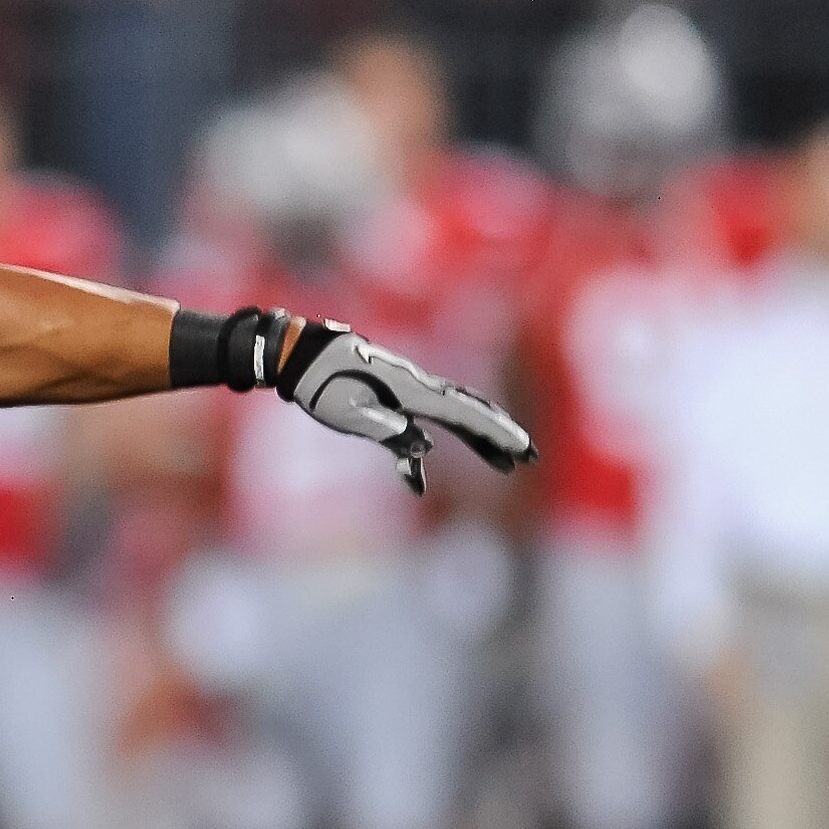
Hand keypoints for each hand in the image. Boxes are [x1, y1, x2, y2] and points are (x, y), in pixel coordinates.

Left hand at [273, 317, 533, 494]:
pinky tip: (421, 473)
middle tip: (531, 458)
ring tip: (506, 464)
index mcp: (411, 392)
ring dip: (481, 437)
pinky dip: (433, 443)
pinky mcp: (391, 395)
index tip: (522, 449)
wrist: (297, 354)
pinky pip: (425, 419)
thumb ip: (388, 429)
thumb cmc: (319, 384)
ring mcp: (406, 389)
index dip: (495, 433)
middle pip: (470, 411)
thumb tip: (426, 448)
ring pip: (454, 413)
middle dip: (501, 435)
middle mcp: (417, 387)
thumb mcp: (349, 413)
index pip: (464, 415)